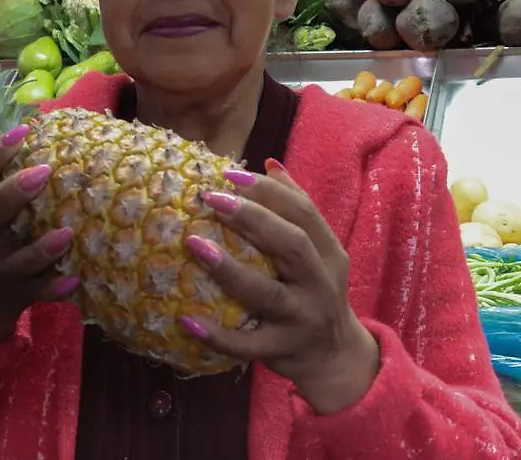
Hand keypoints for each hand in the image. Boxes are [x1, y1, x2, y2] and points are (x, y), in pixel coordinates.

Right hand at [0, 124, 79, 351]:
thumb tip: (38, 127)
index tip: (23, 131)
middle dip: (12, 196)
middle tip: (44, 172)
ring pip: (14, 263)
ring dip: (40, 249)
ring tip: (67, 232)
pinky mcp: (15, 296)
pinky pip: (36, 294)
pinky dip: (54, 289)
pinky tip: (76, 279)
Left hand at [180, 160, 380, 414]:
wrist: (334, 356)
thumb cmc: (314, 291)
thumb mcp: (318, 252)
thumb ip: (297, 209)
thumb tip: (269, 164)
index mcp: (329, 253)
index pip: (304, 212)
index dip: (269, 190)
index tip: (229, 173)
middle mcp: (320, 283)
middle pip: (292, 245)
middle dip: (253, 218)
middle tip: (210, 197)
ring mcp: (302, 318)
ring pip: (268, 293)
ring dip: (230, 269)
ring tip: (194, 245)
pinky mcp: (282, 350)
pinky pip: (248, 345)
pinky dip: (218, 335)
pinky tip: (186, 319)